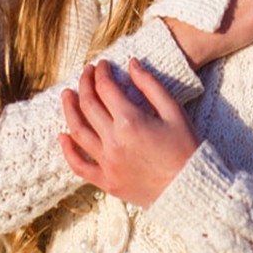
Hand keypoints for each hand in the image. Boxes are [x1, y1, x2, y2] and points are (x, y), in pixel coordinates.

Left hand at [59, 59, 198, 207]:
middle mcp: (113, 141)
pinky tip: (62, 137)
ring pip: (77, 132)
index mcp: (130, 121)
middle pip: (88, 105)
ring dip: (69, 110)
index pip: (105, 88)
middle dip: (85, 83)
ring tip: (67, 95)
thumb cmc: (186, 148)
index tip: (102, 64)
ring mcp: (108, 163)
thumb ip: (150, 85)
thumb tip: (132, 64)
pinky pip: (79, 166)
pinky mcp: (107, 181)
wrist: (190, 188)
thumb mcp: (174, 110)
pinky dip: (68, 150)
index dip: (101, 72)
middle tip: (86, 72)